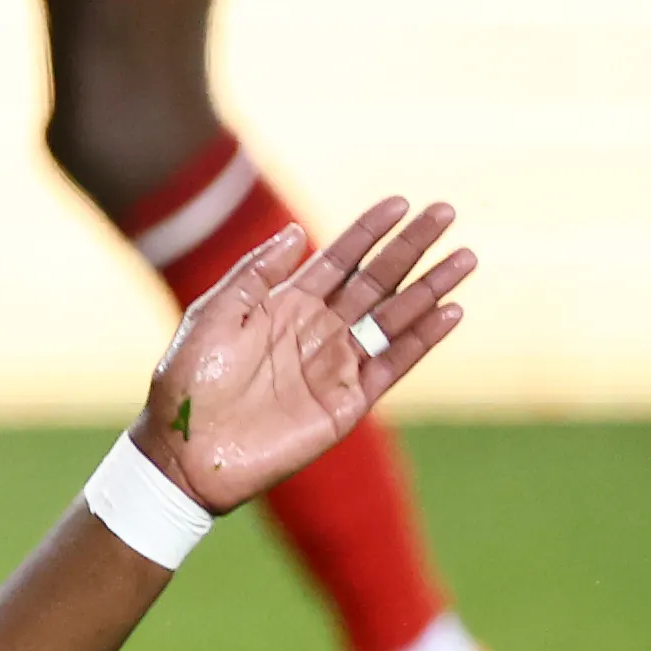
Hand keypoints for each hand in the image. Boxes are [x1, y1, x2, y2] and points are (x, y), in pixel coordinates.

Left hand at [133, 195, 471, 513]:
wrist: (186, 449)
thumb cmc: (189, 380)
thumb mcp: (215, 313)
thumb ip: (257, 273)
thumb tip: (297, 229)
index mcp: (284, 304)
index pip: (338, 258)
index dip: (368, 230)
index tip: (401, 202)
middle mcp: (317, 329)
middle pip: (376, 280)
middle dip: (411, 247)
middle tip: (446, 212)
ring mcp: (336, 364)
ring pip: (395, 318)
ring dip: (430, 289)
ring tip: (465, 258)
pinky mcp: (349, 401)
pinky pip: (394, 365)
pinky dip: (423, 340)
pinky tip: (450, 312)